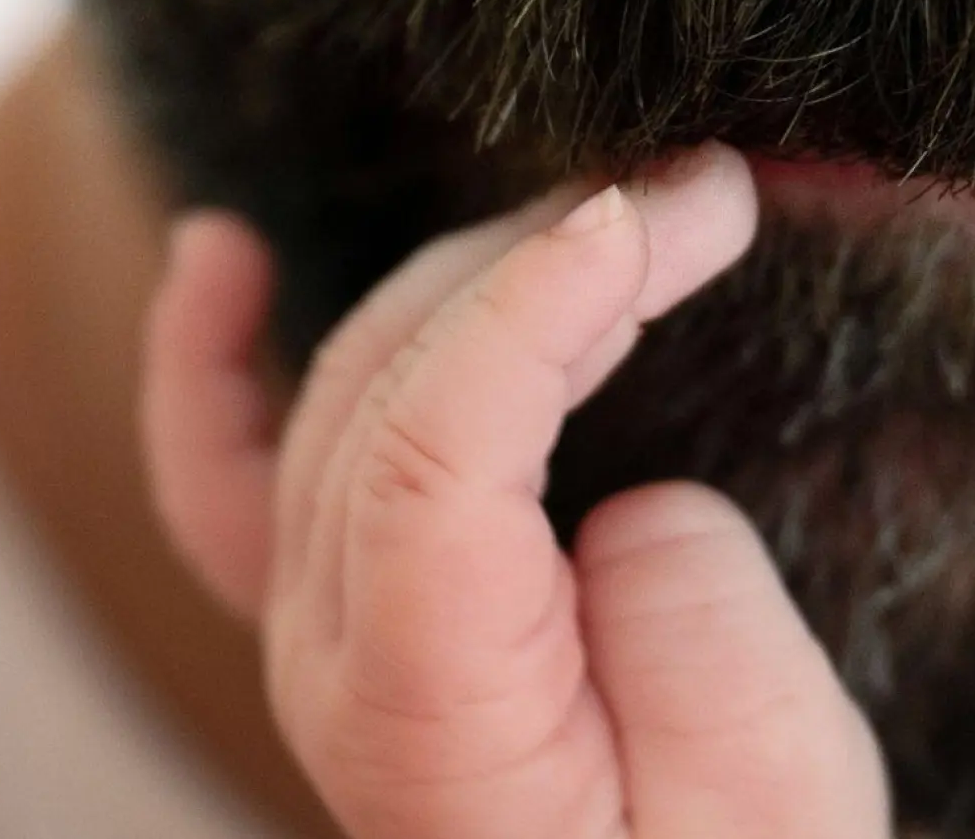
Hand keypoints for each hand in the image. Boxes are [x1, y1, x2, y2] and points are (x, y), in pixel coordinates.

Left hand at [143, 142, 890, 838]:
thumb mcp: (761, 797)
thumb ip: (695, 639)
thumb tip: (631, 503)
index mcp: (426, 707)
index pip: (432, 450)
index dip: (536, 308)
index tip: (665, 218)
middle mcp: (329, 648)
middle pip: (387, 386)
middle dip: (544, 261)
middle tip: (695, 196)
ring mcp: (307, 615)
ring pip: (342, 380)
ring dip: (474, 275)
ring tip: (608, 214)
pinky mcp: (326, 598)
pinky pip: (228, 457)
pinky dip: (213, 350)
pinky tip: (220, 256)